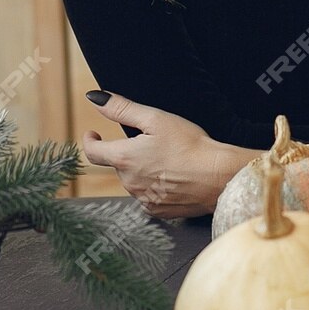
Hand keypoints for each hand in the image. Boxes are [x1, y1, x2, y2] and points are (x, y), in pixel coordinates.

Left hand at [82, 90, 249, 219]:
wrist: (218, 176)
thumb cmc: (190, 145)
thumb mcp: (155, 119)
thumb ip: (121, 108)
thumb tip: (95, 98)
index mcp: (124, 158)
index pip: (93, 152)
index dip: (90, 141)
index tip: (93, 135)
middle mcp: (129, 183)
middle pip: (118, 165)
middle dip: (128, 154)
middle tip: (151, 143)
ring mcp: (143, 199)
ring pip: (133, 181)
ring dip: (141, 171)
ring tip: (167, 160)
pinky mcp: (158, 211)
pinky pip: (148, 197)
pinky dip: (155, 186)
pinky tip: (173, 178)